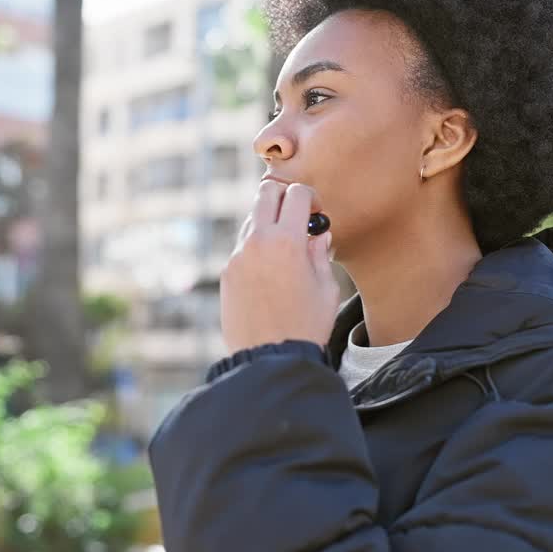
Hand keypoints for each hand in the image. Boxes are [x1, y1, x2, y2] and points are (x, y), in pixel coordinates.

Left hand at [220, 180, 339, 354]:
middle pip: (265, 192)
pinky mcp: (226, 273)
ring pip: (251, 220)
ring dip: (268, 223)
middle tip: (296, 216)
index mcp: (287, 241)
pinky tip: (270, 272)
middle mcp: (257, 242)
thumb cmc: (306, 326)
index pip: (296, 193)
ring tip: (284, 251)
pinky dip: (256, 248)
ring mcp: (237, 256)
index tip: (315, 213)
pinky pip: (242, 247)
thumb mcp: (326, 288)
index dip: (310, 197)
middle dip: (283, 196)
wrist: (271, 359)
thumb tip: (317, 234)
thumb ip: (320, 253)